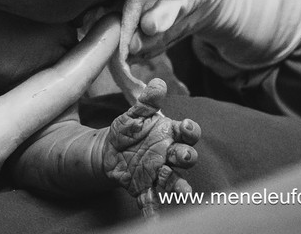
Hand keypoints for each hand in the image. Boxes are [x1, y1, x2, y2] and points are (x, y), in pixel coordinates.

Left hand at [103, 78, 200, 216]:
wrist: (110, 149)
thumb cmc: (130, 130)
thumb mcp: (135, 114)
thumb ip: (147, 100)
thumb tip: (158, 82)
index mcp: (170, 135)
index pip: (187, 133)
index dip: (190, 131)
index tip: (187, 127)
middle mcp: (169, 155)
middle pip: (185, 158)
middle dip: (186, 158)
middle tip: (182, 156)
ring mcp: (159, 173)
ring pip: (174, 182)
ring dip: (176, 185)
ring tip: (177, 188)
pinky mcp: (145, 188)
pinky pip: (151, 200)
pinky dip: (153, 211)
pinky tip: (152, 219)